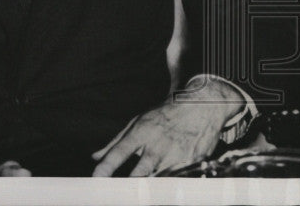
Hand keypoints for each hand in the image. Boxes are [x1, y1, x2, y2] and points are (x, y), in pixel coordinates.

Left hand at [91, 77, 243, 176]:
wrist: (205, 105)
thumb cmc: (167, 114)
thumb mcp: (140, 121)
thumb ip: (117, 142)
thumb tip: (95, 158)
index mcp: (142, 133)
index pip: (118, 153)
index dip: (105, 169)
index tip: (95, 180)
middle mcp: (157, 146)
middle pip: (137, 176)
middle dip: (127, 189)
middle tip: (120, 194)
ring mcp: (175, 157)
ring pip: (156, 184)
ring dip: (147, 190)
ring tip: (143, 189)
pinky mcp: (191, 165)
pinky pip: (176, 183)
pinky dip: (168, 186)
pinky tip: (164, 186)